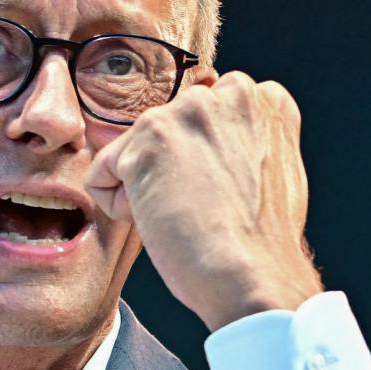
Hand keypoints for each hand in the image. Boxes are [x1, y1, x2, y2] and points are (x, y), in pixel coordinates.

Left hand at [85, 71, 322, 330]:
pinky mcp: (150, 135)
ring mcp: (189, 110)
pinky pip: (102, 173)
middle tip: (205, 207)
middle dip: (171, 170)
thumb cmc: (259, 243)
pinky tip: (161, 220)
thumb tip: (200, 140)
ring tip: (187, 214)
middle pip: (163, 131)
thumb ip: (238, 139)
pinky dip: (119, 205)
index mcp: (263, 100)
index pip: (199, 119)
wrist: (253, 277)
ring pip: (132, 150)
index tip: (225, 195)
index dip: (201, 166)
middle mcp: (230, 92)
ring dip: (146, 188)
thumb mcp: (268, 171)